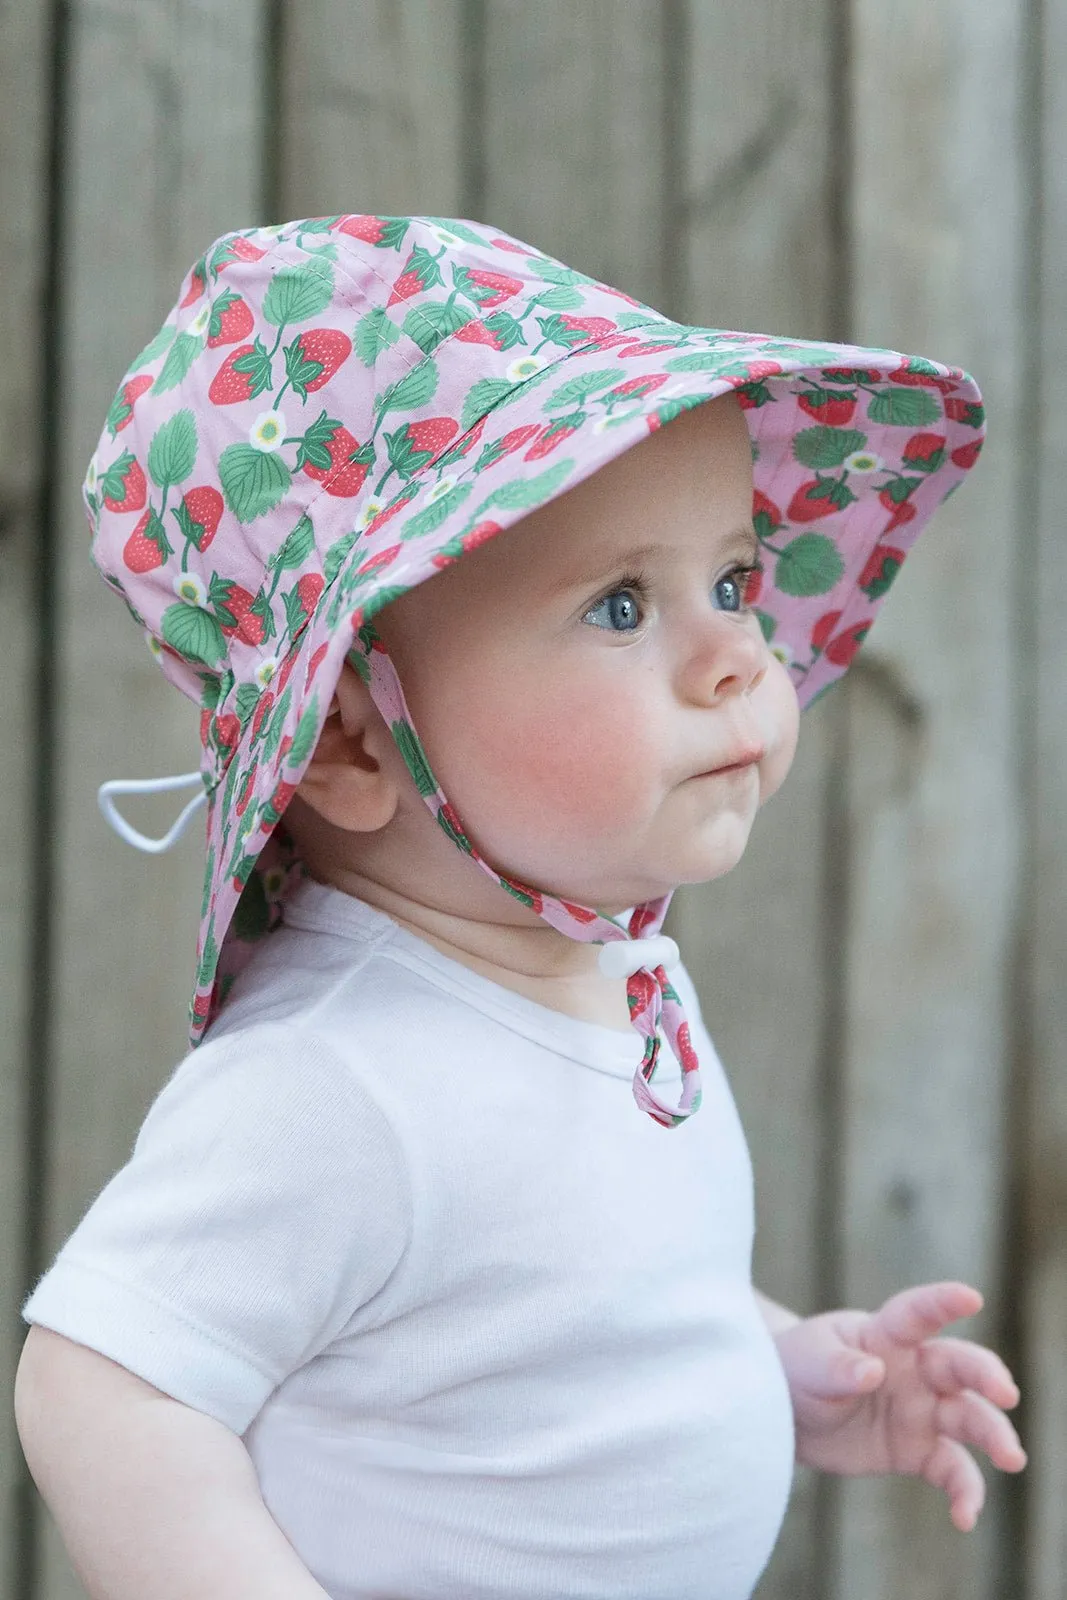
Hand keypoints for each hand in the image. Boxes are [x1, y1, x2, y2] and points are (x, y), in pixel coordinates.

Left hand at [773, 1280, 1026, 1530]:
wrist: (787, 1411)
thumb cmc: (797, 1368)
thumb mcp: (807, 1363)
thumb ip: (837, 1367)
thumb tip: (872, 1372)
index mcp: (885, 1334)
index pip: (917, 1314)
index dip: (943, 1303)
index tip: (972, 1298)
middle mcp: (914, 1369)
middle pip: (959, 1367)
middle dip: (987, 1377)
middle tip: (1006, 1394)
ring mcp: (921, 1410)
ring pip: (968, 1418)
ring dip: (993, 1436)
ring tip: (1012, 1459)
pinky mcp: (917, 1450)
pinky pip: (950, 1469)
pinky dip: (964, 1492)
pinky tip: (965, 1516)